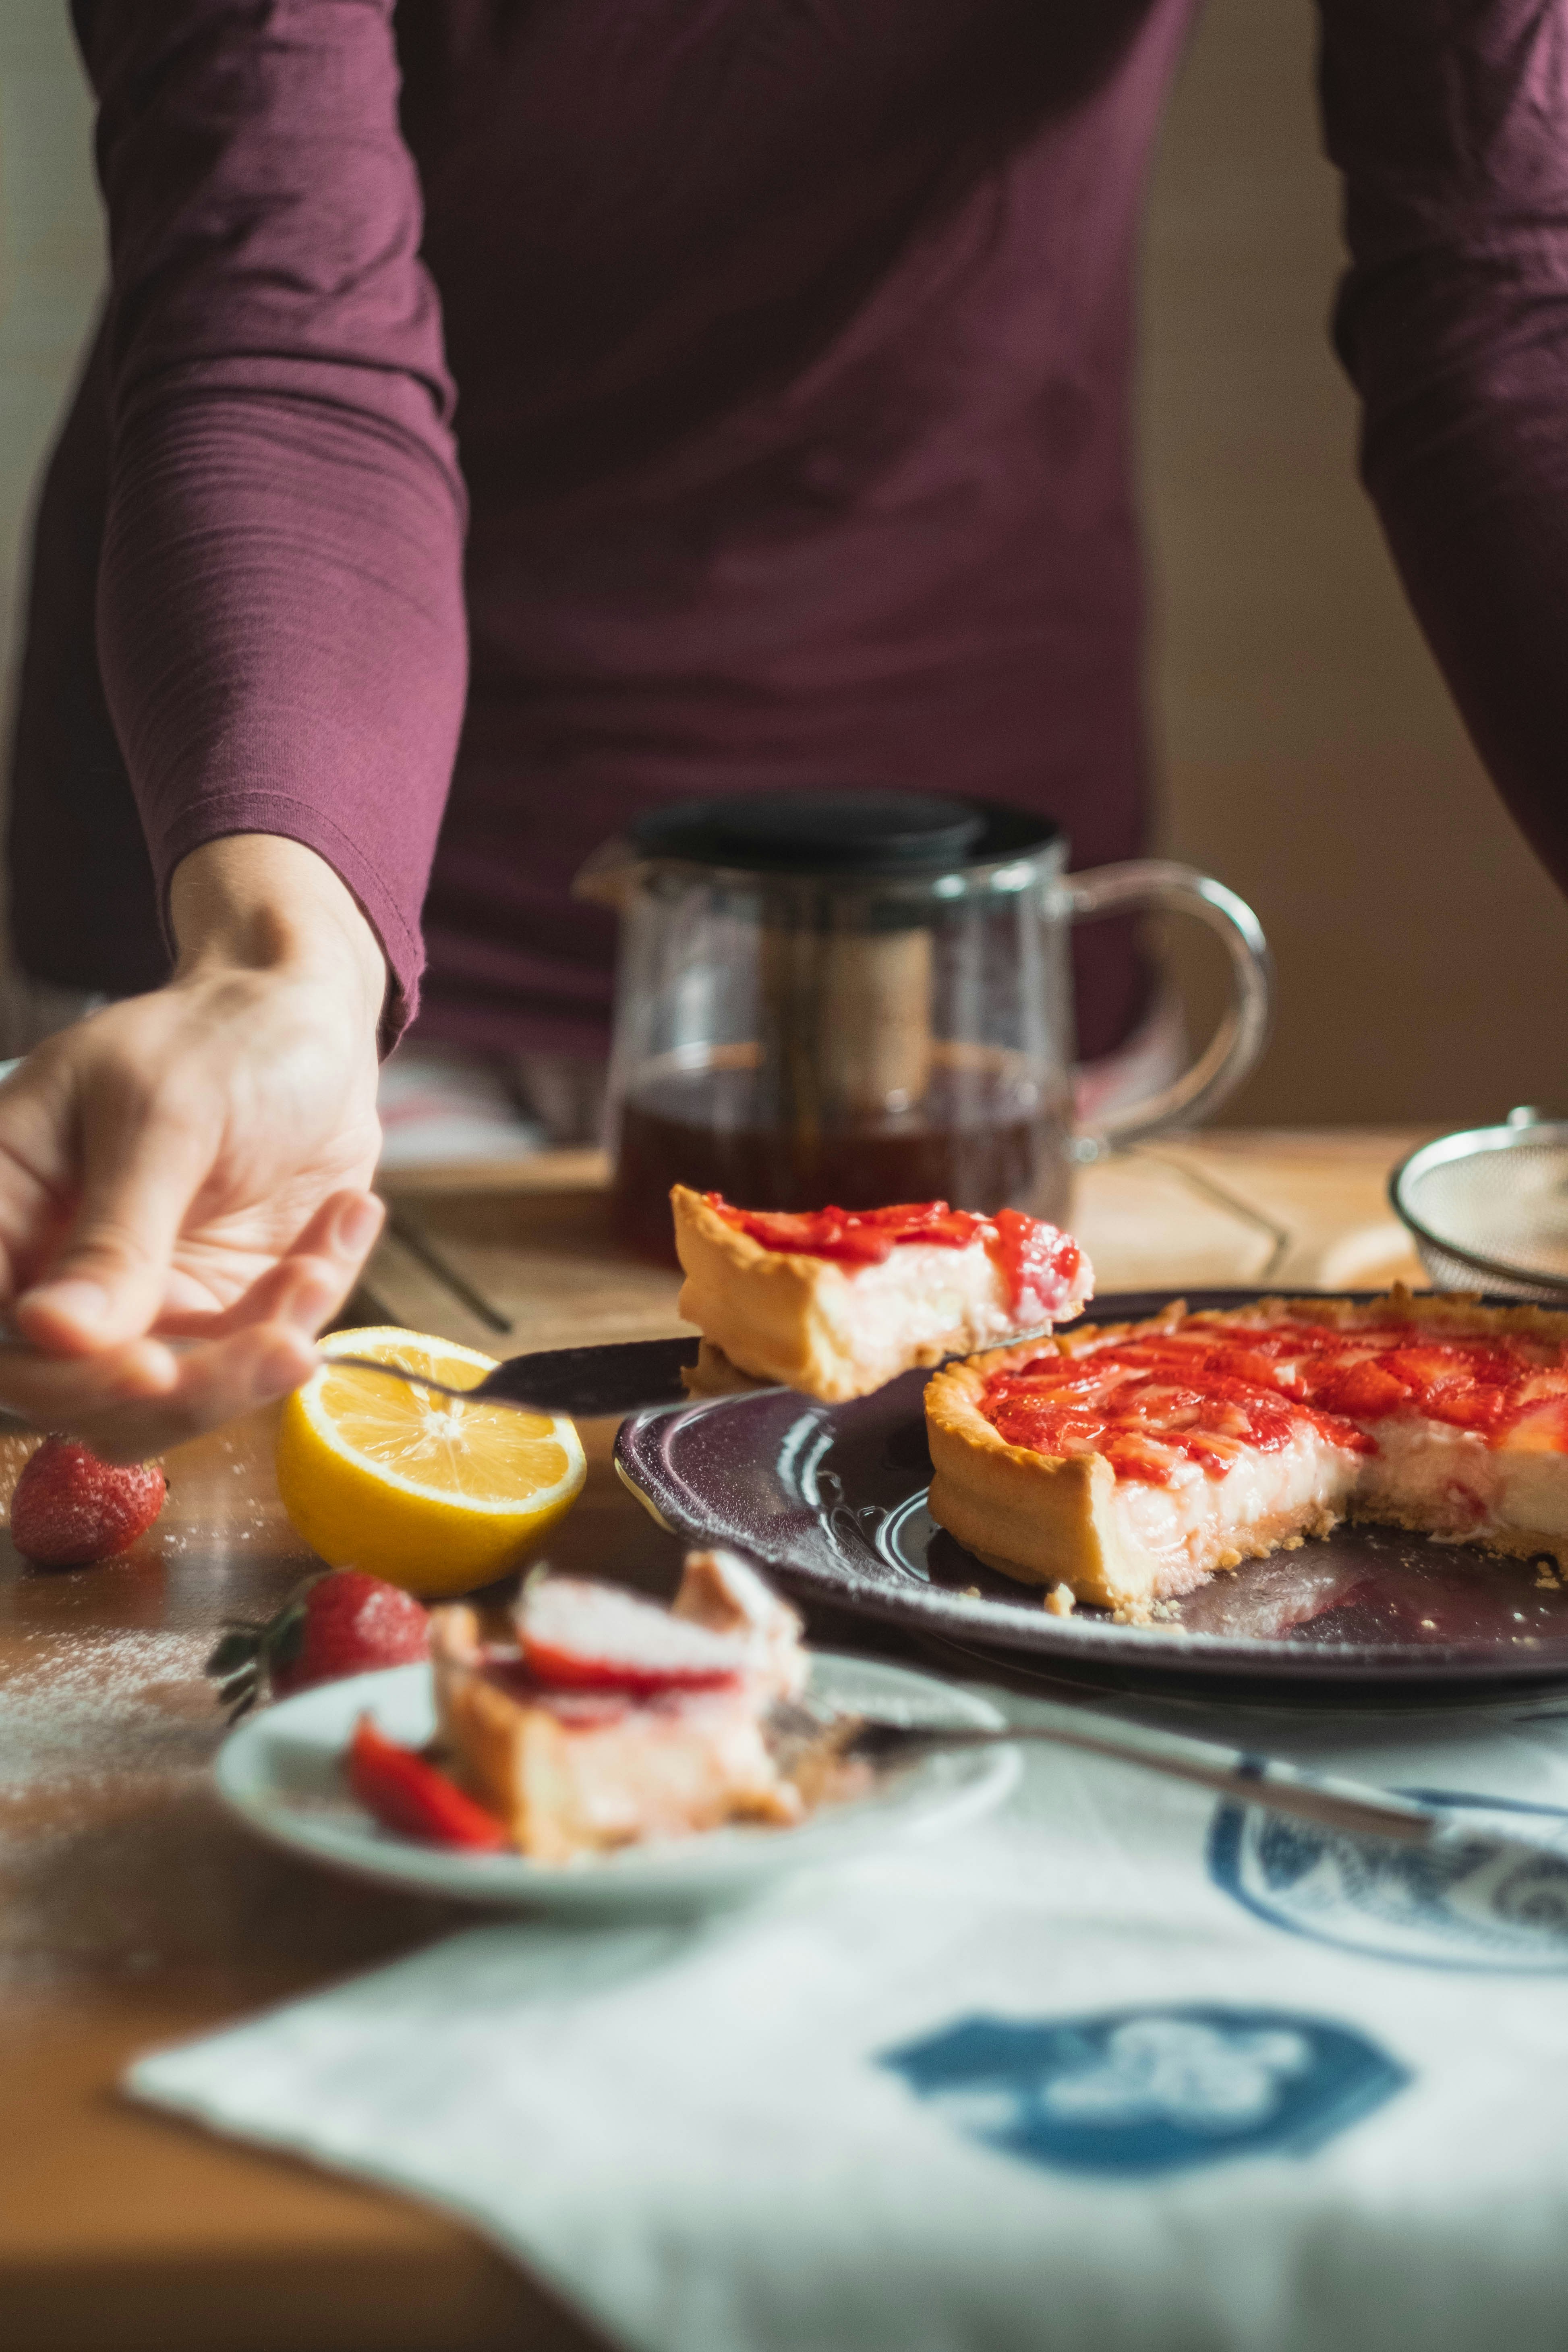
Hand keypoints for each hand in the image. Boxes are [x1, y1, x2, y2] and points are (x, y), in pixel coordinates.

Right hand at [0, 835, 388, 1459]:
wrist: (307, 1024)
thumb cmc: (218, 1040)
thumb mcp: (163, 1117)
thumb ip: (115, 1231)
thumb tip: (51, 1332)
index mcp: (6, 1208)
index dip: (61, 1376)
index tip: (152, 1369)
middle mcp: (56, 1273)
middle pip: (74, 1397)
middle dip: (186, 1392)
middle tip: (281, 1345)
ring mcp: (137, 1302)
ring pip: (164, 1408)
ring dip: (255, 1365)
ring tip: (317, 1272)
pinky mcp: (217, 1314)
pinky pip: (251, 1364)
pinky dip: (304, 1313)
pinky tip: (341, 1221)